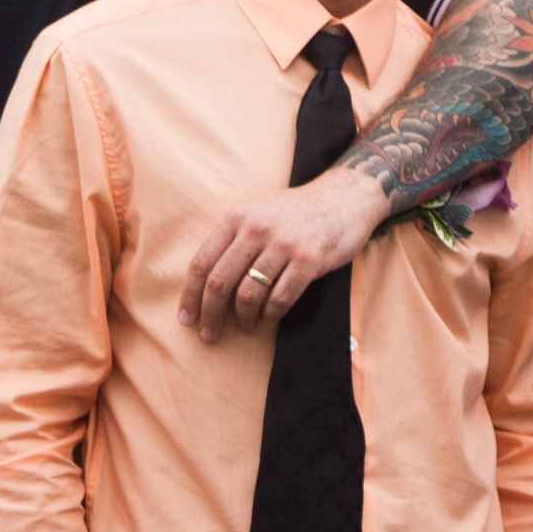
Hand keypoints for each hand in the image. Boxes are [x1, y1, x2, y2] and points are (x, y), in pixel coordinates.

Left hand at [177, 169, 390, 341]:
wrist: (346, 197)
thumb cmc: (298, 211)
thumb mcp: (259, 210)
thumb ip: (234, 236)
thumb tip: (205, 277)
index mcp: (238, 218)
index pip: (202, 263)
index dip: (190, 296)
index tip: (186, 318)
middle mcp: (257, 229)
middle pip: (219, 283)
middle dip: (209, 315)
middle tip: (208, 334)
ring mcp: (284, 245)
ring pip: (249, 295)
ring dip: (243, 319)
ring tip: (246, 327)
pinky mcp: (309, 260)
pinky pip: (280, 298)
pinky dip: (270, 315)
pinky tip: (269, 318)